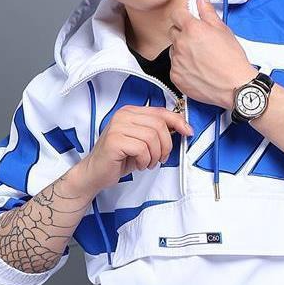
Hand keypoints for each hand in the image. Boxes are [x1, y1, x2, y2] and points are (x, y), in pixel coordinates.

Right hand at [76, 104, 193, 193]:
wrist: (95, 172)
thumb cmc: (118, 158)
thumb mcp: (141, 142)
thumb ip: (155, 132)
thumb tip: (180, 127)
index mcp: (130, 112)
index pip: (160, 112)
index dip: (178, 121)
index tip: (188, 132)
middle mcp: (123, 115)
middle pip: (159, 125)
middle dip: (165, 145)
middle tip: (160, 158)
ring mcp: (118, 127)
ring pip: (152, 137)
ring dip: (155, 155)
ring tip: (148, 162)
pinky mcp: (115, 141)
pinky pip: (142, 149)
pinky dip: (144, 160)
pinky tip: (138, 164)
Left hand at [168, 0, 258, 109]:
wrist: (234, 87)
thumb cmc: (232, 60)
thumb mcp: (222, 29)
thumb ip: (207, 11)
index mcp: (192, 29)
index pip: (177, 14)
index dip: (184, 17)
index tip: (189, 22)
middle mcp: (181, 44)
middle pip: (173, 32)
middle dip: (183, 34)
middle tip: (198, 43)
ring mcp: (177, 62)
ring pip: (173, 51)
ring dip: (182, 51)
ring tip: (199, 59)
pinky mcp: (176, 78)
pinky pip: (174, 68)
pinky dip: (182, 68)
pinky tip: (196, 70)